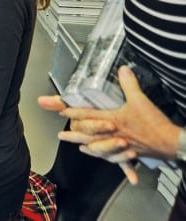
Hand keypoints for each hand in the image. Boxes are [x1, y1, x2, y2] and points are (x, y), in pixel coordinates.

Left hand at [38, 65, 180, 184]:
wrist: (170, 143)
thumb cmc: (153, 124)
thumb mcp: (140, 100)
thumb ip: (129, 84)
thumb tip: (123, 70)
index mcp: (112, 120)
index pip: (87, 115)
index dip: (73, 112)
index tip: (61, 111)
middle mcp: (112, 134)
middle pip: (87, 135)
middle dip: (73, 135)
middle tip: (61, 136)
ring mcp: (120, 146)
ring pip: (99, 149)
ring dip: (88, 148)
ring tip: (79, 148)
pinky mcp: (131, 153)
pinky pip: (117, 160)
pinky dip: (111, 160)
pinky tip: (107, 161)